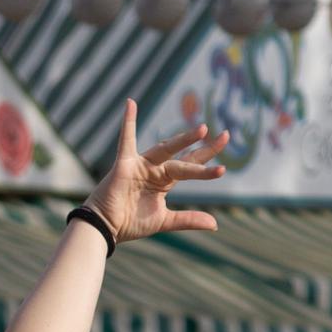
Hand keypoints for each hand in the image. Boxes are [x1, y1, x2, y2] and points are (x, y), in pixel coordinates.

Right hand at [85, 102, 228, 245]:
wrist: (106, 228)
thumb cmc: (131, 223)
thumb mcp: (164, 221)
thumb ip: (189, 219)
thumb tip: (215, 224)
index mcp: (164, 180)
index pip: (190, 165)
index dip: (208, 158)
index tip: (226, 146)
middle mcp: (156, 169)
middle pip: (183, 157)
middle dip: (204, 149)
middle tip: (226, 136)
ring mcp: (141, 165)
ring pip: (166, 150)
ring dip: (183, 140)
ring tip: (202, 130)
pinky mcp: (125, 164)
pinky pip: (126, 140)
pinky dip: (127, 123)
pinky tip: (131, 103)